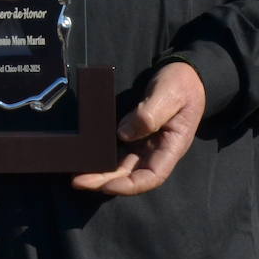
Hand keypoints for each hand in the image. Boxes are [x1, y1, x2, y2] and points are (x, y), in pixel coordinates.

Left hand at [72, 60, 204, 195]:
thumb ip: (149, 115)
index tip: (106, 186)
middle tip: (78, 181)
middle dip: (105, 182)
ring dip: (100, 172)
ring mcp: (143, 142)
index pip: (152, 177)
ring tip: (76, 174)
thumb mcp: (169, 96)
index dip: (129, 185)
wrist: (182, 72)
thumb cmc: (181, 84)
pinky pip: (116, 148)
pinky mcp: (133, 131)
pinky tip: (86, 157)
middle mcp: (156, 150)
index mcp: (171, 147)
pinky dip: (102, 155)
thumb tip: (123, 133)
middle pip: (130, 174)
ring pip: (120, 164)